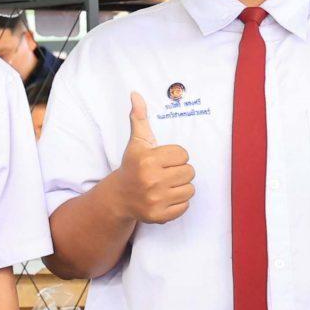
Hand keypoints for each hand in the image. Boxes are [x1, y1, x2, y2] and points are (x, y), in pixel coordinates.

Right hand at [108, 92, 194, 224]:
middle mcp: (151, 180)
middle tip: (165, 174)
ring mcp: (155, 199)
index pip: (183, 154)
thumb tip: (135, 94)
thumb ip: (139, 118)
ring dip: (181, 187)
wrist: (119, 197)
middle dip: (180, 172)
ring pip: (190, 189)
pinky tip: (165, 198)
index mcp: (147, 160)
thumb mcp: (136, 142)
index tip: (163, 161)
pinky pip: (185, 205)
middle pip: (189, 172)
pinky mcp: (159, 215)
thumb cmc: (133, 166)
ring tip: (166, 186)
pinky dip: (178, 203)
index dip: (175, 156)